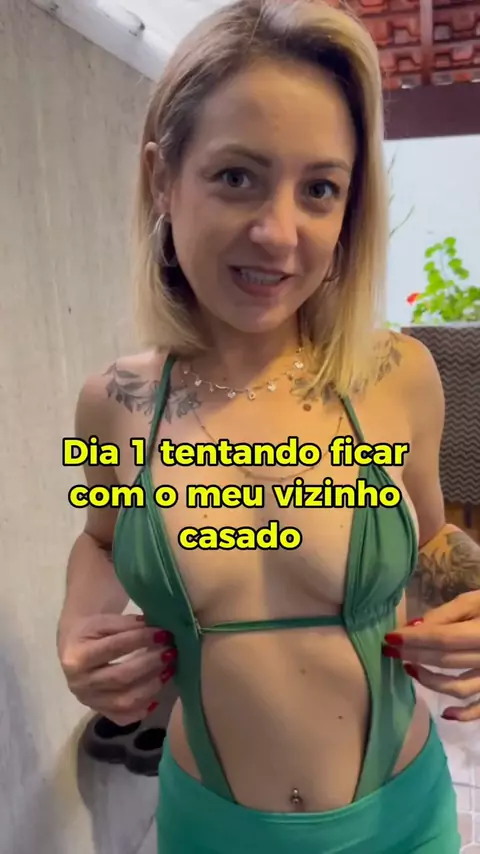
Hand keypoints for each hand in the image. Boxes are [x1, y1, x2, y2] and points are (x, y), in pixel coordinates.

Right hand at [59, 613, 176, 724]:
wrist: (72, 649)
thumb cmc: (91, 632)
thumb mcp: (103, 621)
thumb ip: (127, 624)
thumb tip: (158, 630)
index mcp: (77, 656)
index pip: (114, 647)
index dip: (141, 639)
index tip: (163, 633)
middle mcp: (80, 683)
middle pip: (120, 677)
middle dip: (150, 664)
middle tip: (170, 652)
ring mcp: (89, 701)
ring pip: (124, 701)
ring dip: (152, 686)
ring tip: (169, 670)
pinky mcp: (98, 712)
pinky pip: (123, 718)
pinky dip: (142, 710)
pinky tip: (157, 698)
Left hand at [382, 591, 479, 721]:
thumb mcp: (476, 600)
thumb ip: (447, 613)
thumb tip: (414, 627)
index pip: (443, 638)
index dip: (414, 639)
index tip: (389, 638)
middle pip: (445, 661)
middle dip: (414, 655)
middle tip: (389, 651)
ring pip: (458, 687)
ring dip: (429, 681)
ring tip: (410, 669)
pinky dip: (464, 714)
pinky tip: (445, 713)